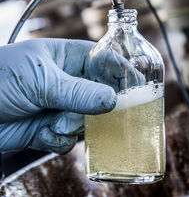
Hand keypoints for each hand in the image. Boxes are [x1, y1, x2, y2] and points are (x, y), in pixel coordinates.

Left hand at [0, 39, 115, 153]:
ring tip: (53, 122)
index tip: (140, 86)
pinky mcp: (54, 126)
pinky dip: (60, 139)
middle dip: (97, 109)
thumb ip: (77, 92)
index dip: (123, 72)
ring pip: (89, 121)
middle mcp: (70, 81)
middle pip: (103, 95)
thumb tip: (112, 100)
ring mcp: (63, 105)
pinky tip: (42, 132)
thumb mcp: (40, 80)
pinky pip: (72, 138)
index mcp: (69, 58)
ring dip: (74, 126)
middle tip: (89, 114)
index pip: (105, 61)